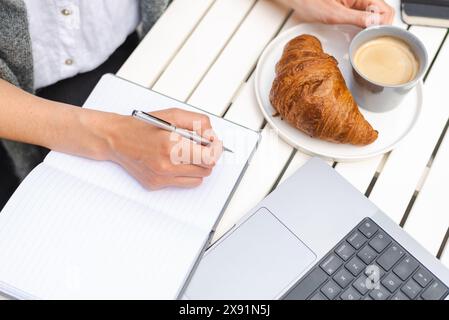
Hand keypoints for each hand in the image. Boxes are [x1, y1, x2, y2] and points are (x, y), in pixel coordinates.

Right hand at [103, 108, 222, 189]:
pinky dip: (185, 173)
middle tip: (198, 146)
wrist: (116, 139)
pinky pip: (184, 183)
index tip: (214, 145)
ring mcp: (161, 177)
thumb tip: (213, 137)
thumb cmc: (143, 126)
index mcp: (171, 144)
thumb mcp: (173, 115)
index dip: (215, 150)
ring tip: (185, 154)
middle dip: (206, 157)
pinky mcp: (156, 184)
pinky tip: (175, 162)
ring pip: (198, 178)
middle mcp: (166, 164)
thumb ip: (198, 123)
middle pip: (206, 168)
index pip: (209, 157)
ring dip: (197, 166)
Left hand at [280, 0, 394, 27]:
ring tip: (367, 38)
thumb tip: (374, 24)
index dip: (383, 24)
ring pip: (375, 14)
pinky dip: (366, 25)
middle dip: (380, 26)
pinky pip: (366, 15)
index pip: (384, 9)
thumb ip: (356, 18)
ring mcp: (357, 2)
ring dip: (374, 26)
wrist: (297, 0)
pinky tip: (362, 33)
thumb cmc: (310, 1)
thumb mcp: (334, 14)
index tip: (376, 37)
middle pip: (382, 12)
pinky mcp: (352, 7)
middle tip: (372, 40)